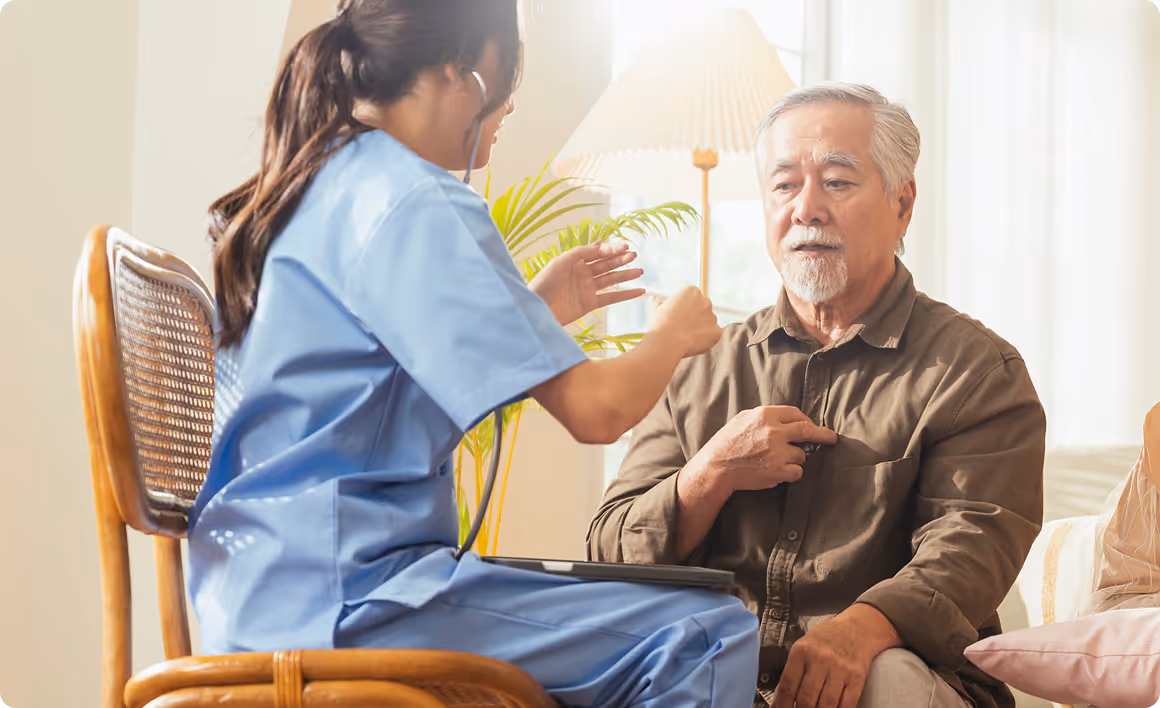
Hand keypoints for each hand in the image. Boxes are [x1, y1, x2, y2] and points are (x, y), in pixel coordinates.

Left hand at [528, 240, 644, 325]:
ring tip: (639, 271)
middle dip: (620, 259)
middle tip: (634, 256)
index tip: (624, 247)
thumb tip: (601, 245)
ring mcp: (587, 288)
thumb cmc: (543, 284)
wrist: (536, 310)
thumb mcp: (560, 262)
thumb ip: (581, 252)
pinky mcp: (589, 304)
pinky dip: (625, 294)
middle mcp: (582, 273)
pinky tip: (639, 291)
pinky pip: (611, 298)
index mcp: (574, 260)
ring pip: (610, 279)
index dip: (611, 248)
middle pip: (606, 264)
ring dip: (625, 274)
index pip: (597, 251)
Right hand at [649, 286, 721, 356]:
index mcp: (691, 291)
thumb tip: (656, 301)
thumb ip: (660, 303)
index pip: (692, 296)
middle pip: (703, 307)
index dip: (685, 306)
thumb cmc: (661, 326)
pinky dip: (706, 339)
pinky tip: (694, 342)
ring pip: (708, 322)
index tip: (680, 314)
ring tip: (686, 336)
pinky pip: (713, 335)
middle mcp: (705, 301)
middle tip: (684, 325)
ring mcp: (712, 316)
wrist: (667, 342)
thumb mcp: (656, 309)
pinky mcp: (717, 331)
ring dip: (701, 327)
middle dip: (695, 316)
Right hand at [696, 406, 837, 492]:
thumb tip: (788, 419)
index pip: (796, 414)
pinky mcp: (778, 470)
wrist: (717, 467)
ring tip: (776, 461)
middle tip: (832, 438)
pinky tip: (777, 471)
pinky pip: (797, 472)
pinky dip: (791, 473)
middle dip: (824, 435)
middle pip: (808, 430)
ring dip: (794, 458)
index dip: (806, 420)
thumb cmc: (727, 442)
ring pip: (802, 455)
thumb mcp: (744, 419)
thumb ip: (766, 417)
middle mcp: (774, 432)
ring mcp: (777, 452)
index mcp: (765, 415)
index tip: (813, 426)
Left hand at [772, 605, 902, 707]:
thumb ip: (793, 671)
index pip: (787, 686)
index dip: (782, 705)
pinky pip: (846, 704)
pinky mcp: (856, 677)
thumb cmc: (827, 638)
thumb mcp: (804, 647)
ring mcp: (840, 669)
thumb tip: (781, 696)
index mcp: (802, 652)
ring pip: (825, 705)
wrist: (858, 628)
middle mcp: (820, 660)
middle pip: (806, 699)